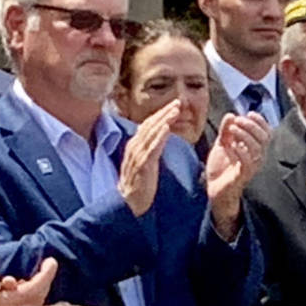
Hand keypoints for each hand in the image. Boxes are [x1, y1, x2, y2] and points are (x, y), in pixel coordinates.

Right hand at [119, 101, 178, 215]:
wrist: (128, 203)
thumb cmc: (138, 184)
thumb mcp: (144, 163)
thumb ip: (150, 150)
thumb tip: (159, 140)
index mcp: (135, 146)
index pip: (148, 125)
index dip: (160, 114)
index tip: (173, 106)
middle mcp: (134, 147)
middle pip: (150, 124)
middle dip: (164, 112)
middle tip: (177, 102)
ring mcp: (137, 155)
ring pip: (151, 132)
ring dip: (164, 120)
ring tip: (175, 110)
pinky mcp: (143, 165)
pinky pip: (152, 148)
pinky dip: (159, 136)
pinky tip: (167, 127)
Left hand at [205, 110, 269, 239]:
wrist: (214, 188)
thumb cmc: (221, 167)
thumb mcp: (222, 143)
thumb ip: (226, 130)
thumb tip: (232, 114)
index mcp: (254, 149)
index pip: (266, 133)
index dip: (261, 122)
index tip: (249, 113)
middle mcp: (257, 158)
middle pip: (264, 138)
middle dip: (252, 126)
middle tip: (238, 120)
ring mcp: (251, 167)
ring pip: (257, 148)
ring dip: (245, 135)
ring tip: (231, 129)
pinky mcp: (243, 176)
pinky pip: (248, 163)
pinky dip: (241, 152)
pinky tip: (232, 146)